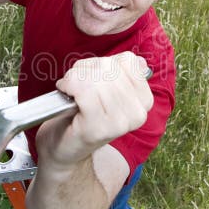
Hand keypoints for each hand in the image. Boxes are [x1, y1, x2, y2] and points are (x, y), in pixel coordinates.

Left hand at [39, 52, 152, 167]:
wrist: (64, 146)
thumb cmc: (83, 114)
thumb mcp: (107, 87)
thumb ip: (122, 71)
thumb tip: (137, 61)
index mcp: (144, 101)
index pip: (128, 62)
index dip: (104, 62)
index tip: (91, 73)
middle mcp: (137, 113)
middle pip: (109, 68)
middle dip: (86, 69)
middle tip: (75, 81)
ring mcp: (120, 123)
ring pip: (96, 79)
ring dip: (75, 77)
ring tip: (70, 88)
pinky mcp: (99, 128)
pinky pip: (85, 91)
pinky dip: (69, 85)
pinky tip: (66, 92)